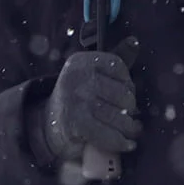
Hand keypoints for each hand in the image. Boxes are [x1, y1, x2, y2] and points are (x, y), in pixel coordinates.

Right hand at [41, 36, 142, 162]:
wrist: (49, 124)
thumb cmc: (79, 96)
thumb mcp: (93, 73)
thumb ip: (115, 58)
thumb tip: (134, 41)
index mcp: (80, 61)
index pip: (118, 65)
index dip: (128, 81)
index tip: (127, 91)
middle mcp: (76, 78)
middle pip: (122, 93)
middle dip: (131, 107)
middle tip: (131, 115)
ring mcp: (76, 100)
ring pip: (118, 115)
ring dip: (129, 127)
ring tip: (133, 130)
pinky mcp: (76, 124)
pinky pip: (107, 134)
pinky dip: (120, 142)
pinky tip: (127, 144)